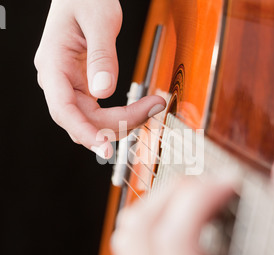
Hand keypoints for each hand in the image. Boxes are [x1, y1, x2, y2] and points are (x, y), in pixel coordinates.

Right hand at [34, 0, 165, 157]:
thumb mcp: (99, 18)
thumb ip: (101, 55)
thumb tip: (104, 90)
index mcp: (53, 64)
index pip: (64, 109)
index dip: (84, 132)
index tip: (106, 148)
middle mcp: (58, 80)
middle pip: (82, 120)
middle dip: (116, 125)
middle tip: (150, 111)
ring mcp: (70, 86)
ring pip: (92, 121)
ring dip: (122, 122)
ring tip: (150, 107)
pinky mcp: (84, 88)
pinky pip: (99, 112)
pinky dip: (120, 116)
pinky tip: (138, 110)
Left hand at [111, 150, 273, 254]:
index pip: (175, 240)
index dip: (200, 197)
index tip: (228, 181)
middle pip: (140, 231)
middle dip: (174, 193)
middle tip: (210, 185)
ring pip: (130, 239)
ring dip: (160, 204)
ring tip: (196, 196)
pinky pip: (137, 249)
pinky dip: (157, 221)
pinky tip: (190, 218)